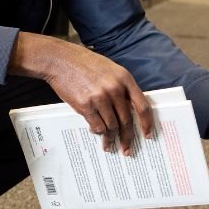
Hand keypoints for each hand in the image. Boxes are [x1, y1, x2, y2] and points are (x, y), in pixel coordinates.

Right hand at [10, 33, 153, 153]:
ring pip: (112, 126)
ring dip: (111, 139)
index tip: (148, 135)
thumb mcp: (110, 70)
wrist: (61, 60)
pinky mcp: (85, 105)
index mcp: (124, 78)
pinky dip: (98, 132)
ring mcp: (100, 97)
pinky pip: (97, 126)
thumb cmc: (84, 64)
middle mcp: (115, 89)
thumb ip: (121, 87)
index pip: (142, 106)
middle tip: (127, 148)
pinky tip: (96, 133)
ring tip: (109, 145)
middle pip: (127, 121)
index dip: (147, 123)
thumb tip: (128, 109)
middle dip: (128, 138)